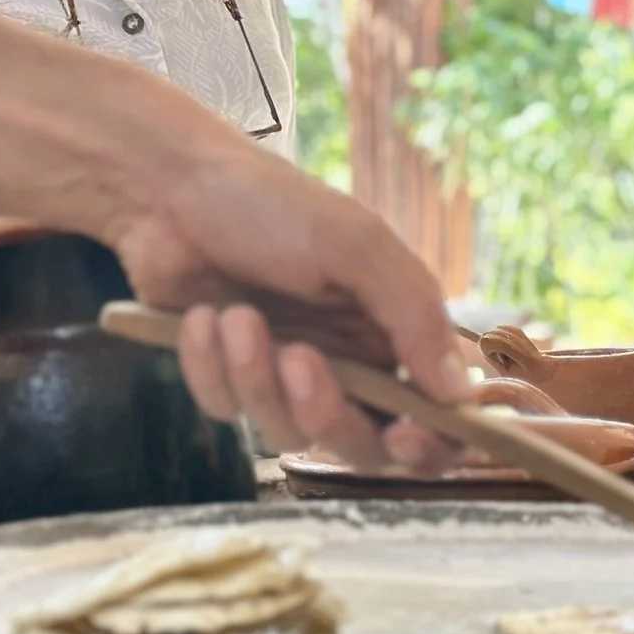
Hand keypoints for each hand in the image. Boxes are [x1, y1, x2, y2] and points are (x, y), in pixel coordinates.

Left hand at [112, 145, 466, 472]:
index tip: (407, 438)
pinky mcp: (228, 378)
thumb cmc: (274, 205)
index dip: (429, 442)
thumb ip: (412, 315)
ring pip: (286, 431)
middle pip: (358, 443)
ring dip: (256, 376)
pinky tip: (201, 317)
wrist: (172, 191)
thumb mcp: (355, 245)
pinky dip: (209, 366)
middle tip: (300, 362)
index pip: (430, 414)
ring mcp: (284, 375)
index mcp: (390, 331)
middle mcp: (345, 363)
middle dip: (326, 412)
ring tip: (235, 316)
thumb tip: (460, 392)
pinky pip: (227, 409)